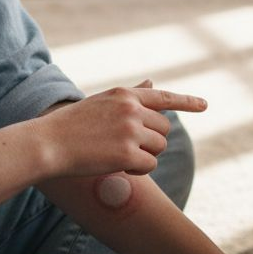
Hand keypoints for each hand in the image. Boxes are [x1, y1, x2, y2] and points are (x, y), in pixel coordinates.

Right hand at [34, 80, 205, 178]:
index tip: (204, 105)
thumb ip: (130, 96)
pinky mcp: (127, 153)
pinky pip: (148, 166)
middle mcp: (132, 109)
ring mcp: (131, 130)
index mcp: (125, 95)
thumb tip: (151, 83)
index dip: (186, 102)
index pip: (163, 97)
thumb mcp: (103, 102)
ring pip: (158, 148)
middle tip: (124, 147)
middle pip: (163, 130)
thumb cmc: (72, 125)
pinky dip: (136, 170)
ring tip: (116, 154)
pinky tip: (116, 165)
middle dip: (150, 141)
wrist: (49, 142)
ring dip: (144, 156)